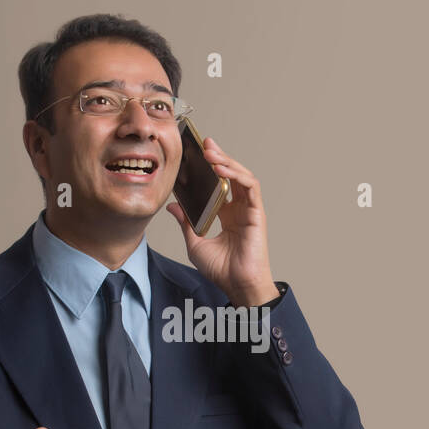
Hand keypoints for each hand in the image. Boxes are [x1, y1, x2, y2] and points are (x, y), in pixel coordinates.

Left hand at [166, 137, 277, 306]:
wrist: (237, 285)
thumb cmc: (221, 270)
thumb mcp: (195, 243)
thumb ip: (186, 222)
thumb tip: (172, 206)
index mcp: (226, 215)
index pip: (219, 184)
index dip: (210, 168)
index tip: (196, 153)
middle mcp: (238, 209)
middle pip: (231, 175)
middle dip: (219, 157)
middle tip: (204, 143)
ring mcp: (248, 210)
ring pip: (241, 176)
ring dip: (227, 161)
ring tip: (211, 153)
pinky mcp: (256, 213)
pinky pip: (250, 186)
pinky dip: (237, 174)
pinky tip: (222, 168)